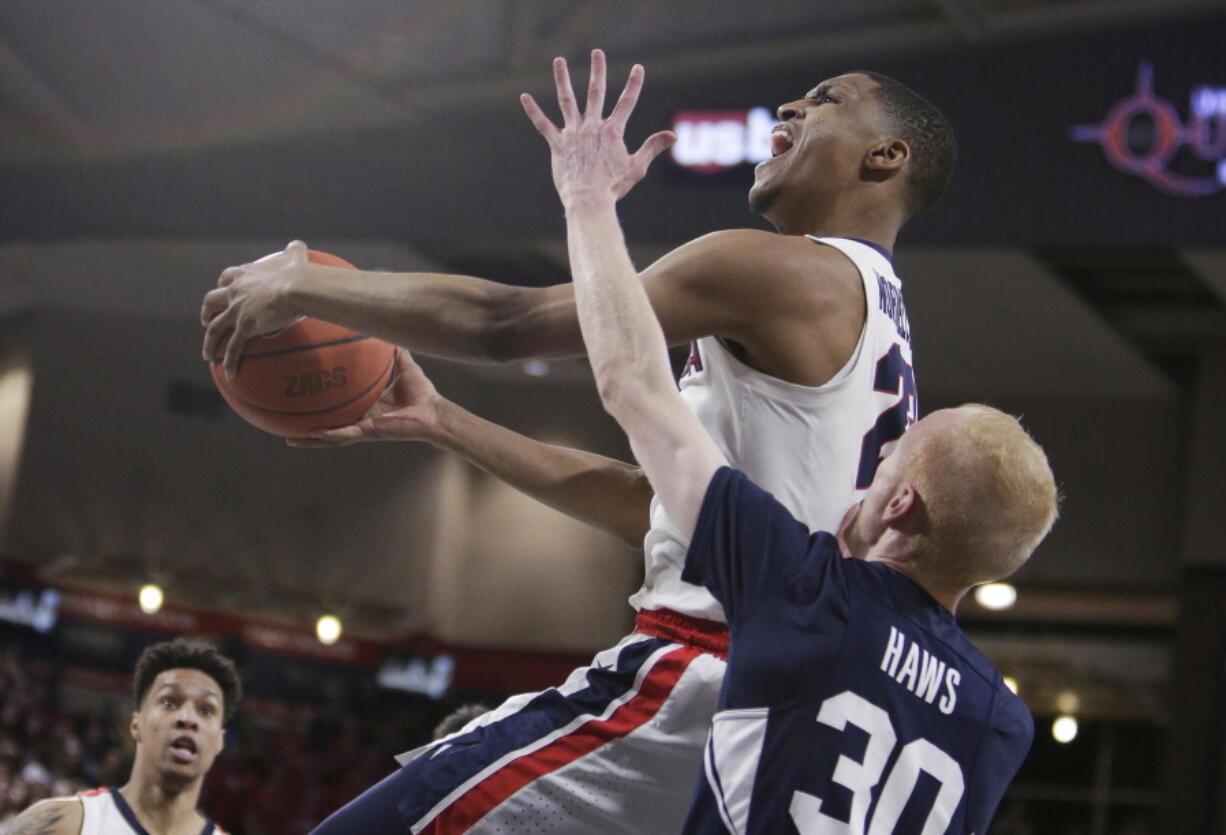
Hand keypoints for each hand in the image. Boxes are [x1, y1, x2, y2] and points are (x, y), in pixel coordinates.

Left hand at [201, 240, 310, 378]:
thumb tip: (298, 244)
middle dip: (207, 312)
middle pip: (212, 301)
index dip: (223, 285)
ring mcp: (238, 311)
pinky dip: (229, 361)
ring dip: (209, 341)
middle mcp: (236, 292)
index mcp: (245, 276)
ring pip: (215, 328)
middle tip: (206, 321)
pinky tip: (229, 374)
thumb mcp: (294, 258)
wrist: (296, 287)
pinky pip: (233, 348)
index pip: (227, 278)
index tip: (223, 289)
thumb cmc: (297, 273)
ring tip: (207, 354)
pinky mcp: (245, 327)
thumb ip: (293, 251)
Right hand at [286, 349, 444, 447]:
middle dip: (308, 426)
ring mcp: (362, 427)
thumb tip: (385, 326)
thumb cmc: (422, 392)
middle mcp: (360, 417)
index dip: (321, 400)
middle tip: (284, 423)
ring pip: (331, 436)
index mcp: (365, 404)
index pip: (339, 403)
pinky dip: (328, 435)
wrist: (434, 412)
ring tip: (289, 440)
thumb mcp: (403, 364)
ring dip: (311, 439)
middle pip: (328, 424)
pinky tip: (311, 434)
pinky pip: (344, 435)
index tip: (302, 391)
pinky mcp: (369, 432)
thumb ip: (393, 348)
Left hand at [520, 49, 674, 207]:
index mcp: (612, 132)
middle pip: (596, 93)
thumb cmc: (613, 187)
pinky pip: (543, 124)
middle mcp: (592, 127)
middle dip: (598, 71)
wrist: (589, 200)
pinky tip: (525, 97)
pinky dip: (533, 111)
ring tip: (559, 61)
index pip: (626, 103)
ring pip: (567, 101)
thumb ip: (652, 147)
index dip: (634, 85)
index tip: (638, 68)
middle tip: (597, 52)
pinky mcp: (557, 145)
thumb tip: (672, 136)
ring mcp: (573, 134)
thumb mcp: (637, 167)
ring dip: (563, 79)